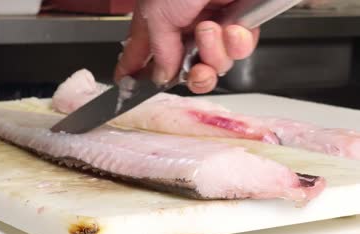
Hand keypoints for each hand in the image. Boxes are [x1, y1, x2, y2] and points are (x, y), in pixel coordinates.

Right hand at [114, 0, 259, 92]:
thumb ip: (159, 52)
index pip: (139, 54)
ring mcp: (211, 29)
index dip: (132, 73)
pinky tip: (230, 27)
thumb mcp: (157, 15)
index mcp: (156, 22)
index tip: (126, 86)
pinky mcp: (239, 26)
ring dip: (214, 51)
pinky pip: (238, 52)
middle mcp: (182, 29)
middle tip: (194, 70)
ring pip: (214, 65)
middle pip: (185, 72)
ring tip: (209, 29)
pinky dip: (235, 42)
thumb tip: (161, 76)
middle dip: (194, 76)